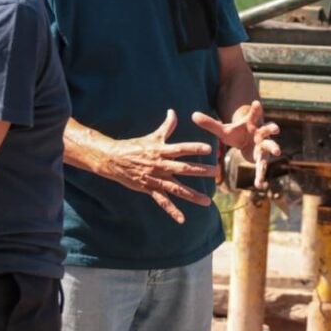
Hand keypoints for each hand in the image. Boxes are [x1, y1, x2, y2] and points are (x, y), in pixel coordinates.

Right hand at [69, 110, 215, 223]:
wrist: (114, 159)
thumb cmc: (135, 146)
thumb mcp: (152, 136)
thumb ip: (166, 126)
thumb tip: (173, 111)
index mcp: (162, 151)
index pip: (182, 148)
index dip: (195, 148)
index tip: (209, 149)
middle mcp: (161, 165)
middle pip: (184, 169)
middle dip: (201, 171)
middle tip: (216, 173)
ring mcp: (156, 178)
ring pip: (177, 189)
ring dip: (193, 196)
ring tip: (207, 202)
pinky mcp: (150, 189)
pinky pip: (163, 202)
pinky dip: (172, 211)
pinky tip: (182, 219)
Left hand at [192, 100, 280, 189]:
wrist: (247, 141)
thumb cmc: (236, 133)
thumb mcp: (222, 130)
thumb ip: (209, 124)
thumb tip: (193, 115)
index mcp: (251, 123)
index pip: (254, 114)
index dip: (255, 109)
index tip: (255, 102)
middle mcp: (260, 133)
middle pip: (268, 129)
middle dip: (272, 128)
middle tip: (275, 129)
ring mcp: (263, 146)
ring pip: (270, 146)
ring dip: (274, 148)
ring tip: (277, 152)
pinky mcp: (262, 158)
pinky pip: (262, 167)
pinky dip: (260, 176)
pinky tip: (258, 185)